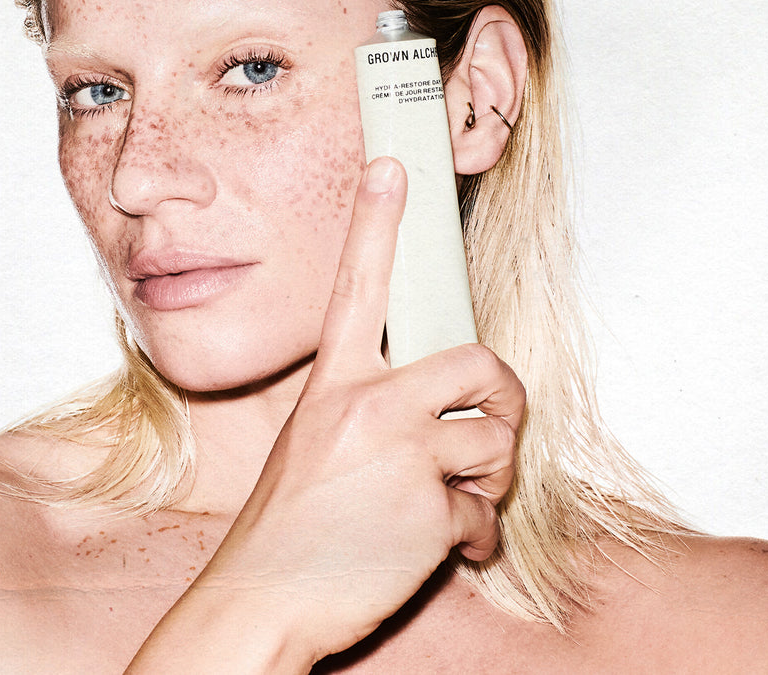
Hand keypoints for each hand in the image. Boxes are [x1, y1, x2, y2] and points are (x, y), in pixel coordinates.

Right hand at [127, 157, 524, 672]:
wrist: (262, 598)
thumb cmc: (285, 523)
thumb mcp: (309, 442)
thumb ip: (362, 410)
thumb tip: (428, 402)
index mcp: (332, 386)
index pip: (358, 285)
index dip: (376, 222)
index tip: (390, 169)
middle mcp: (368, 408)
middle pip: (479, 363)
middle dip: (506, 396)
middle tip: (497, 420)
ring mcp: (401, 457)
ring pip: (495, 442)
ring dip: (490, 479)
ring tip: (458, 500)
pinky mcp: (430, 513)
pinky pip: (485, 515)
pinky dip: (476, 537)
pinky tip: (448, 547)